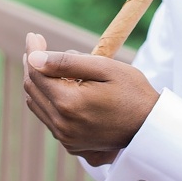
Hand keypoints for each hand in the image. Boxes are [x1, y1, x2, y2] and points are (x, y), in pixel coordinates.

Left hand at [23, 32, 158, 164]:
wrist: (150, 127)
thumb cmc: (132, 92)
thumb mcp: (104, 68)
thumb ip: (66, 62)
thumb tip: (33, 58)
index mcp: (69, 104)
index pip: (36, 73)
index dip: (32, 51)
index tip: (33, 35)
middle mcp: (62, 125)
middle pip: (32, 90)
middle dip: (31, 66)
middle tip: (36, 47)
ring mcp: (66, 138)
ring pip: (37, 105)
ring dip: (38, 84)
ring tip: (46, 65)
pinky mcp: (72, 144)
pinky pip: (49, 119)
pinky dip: (48, 101)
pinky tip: (59, 88)